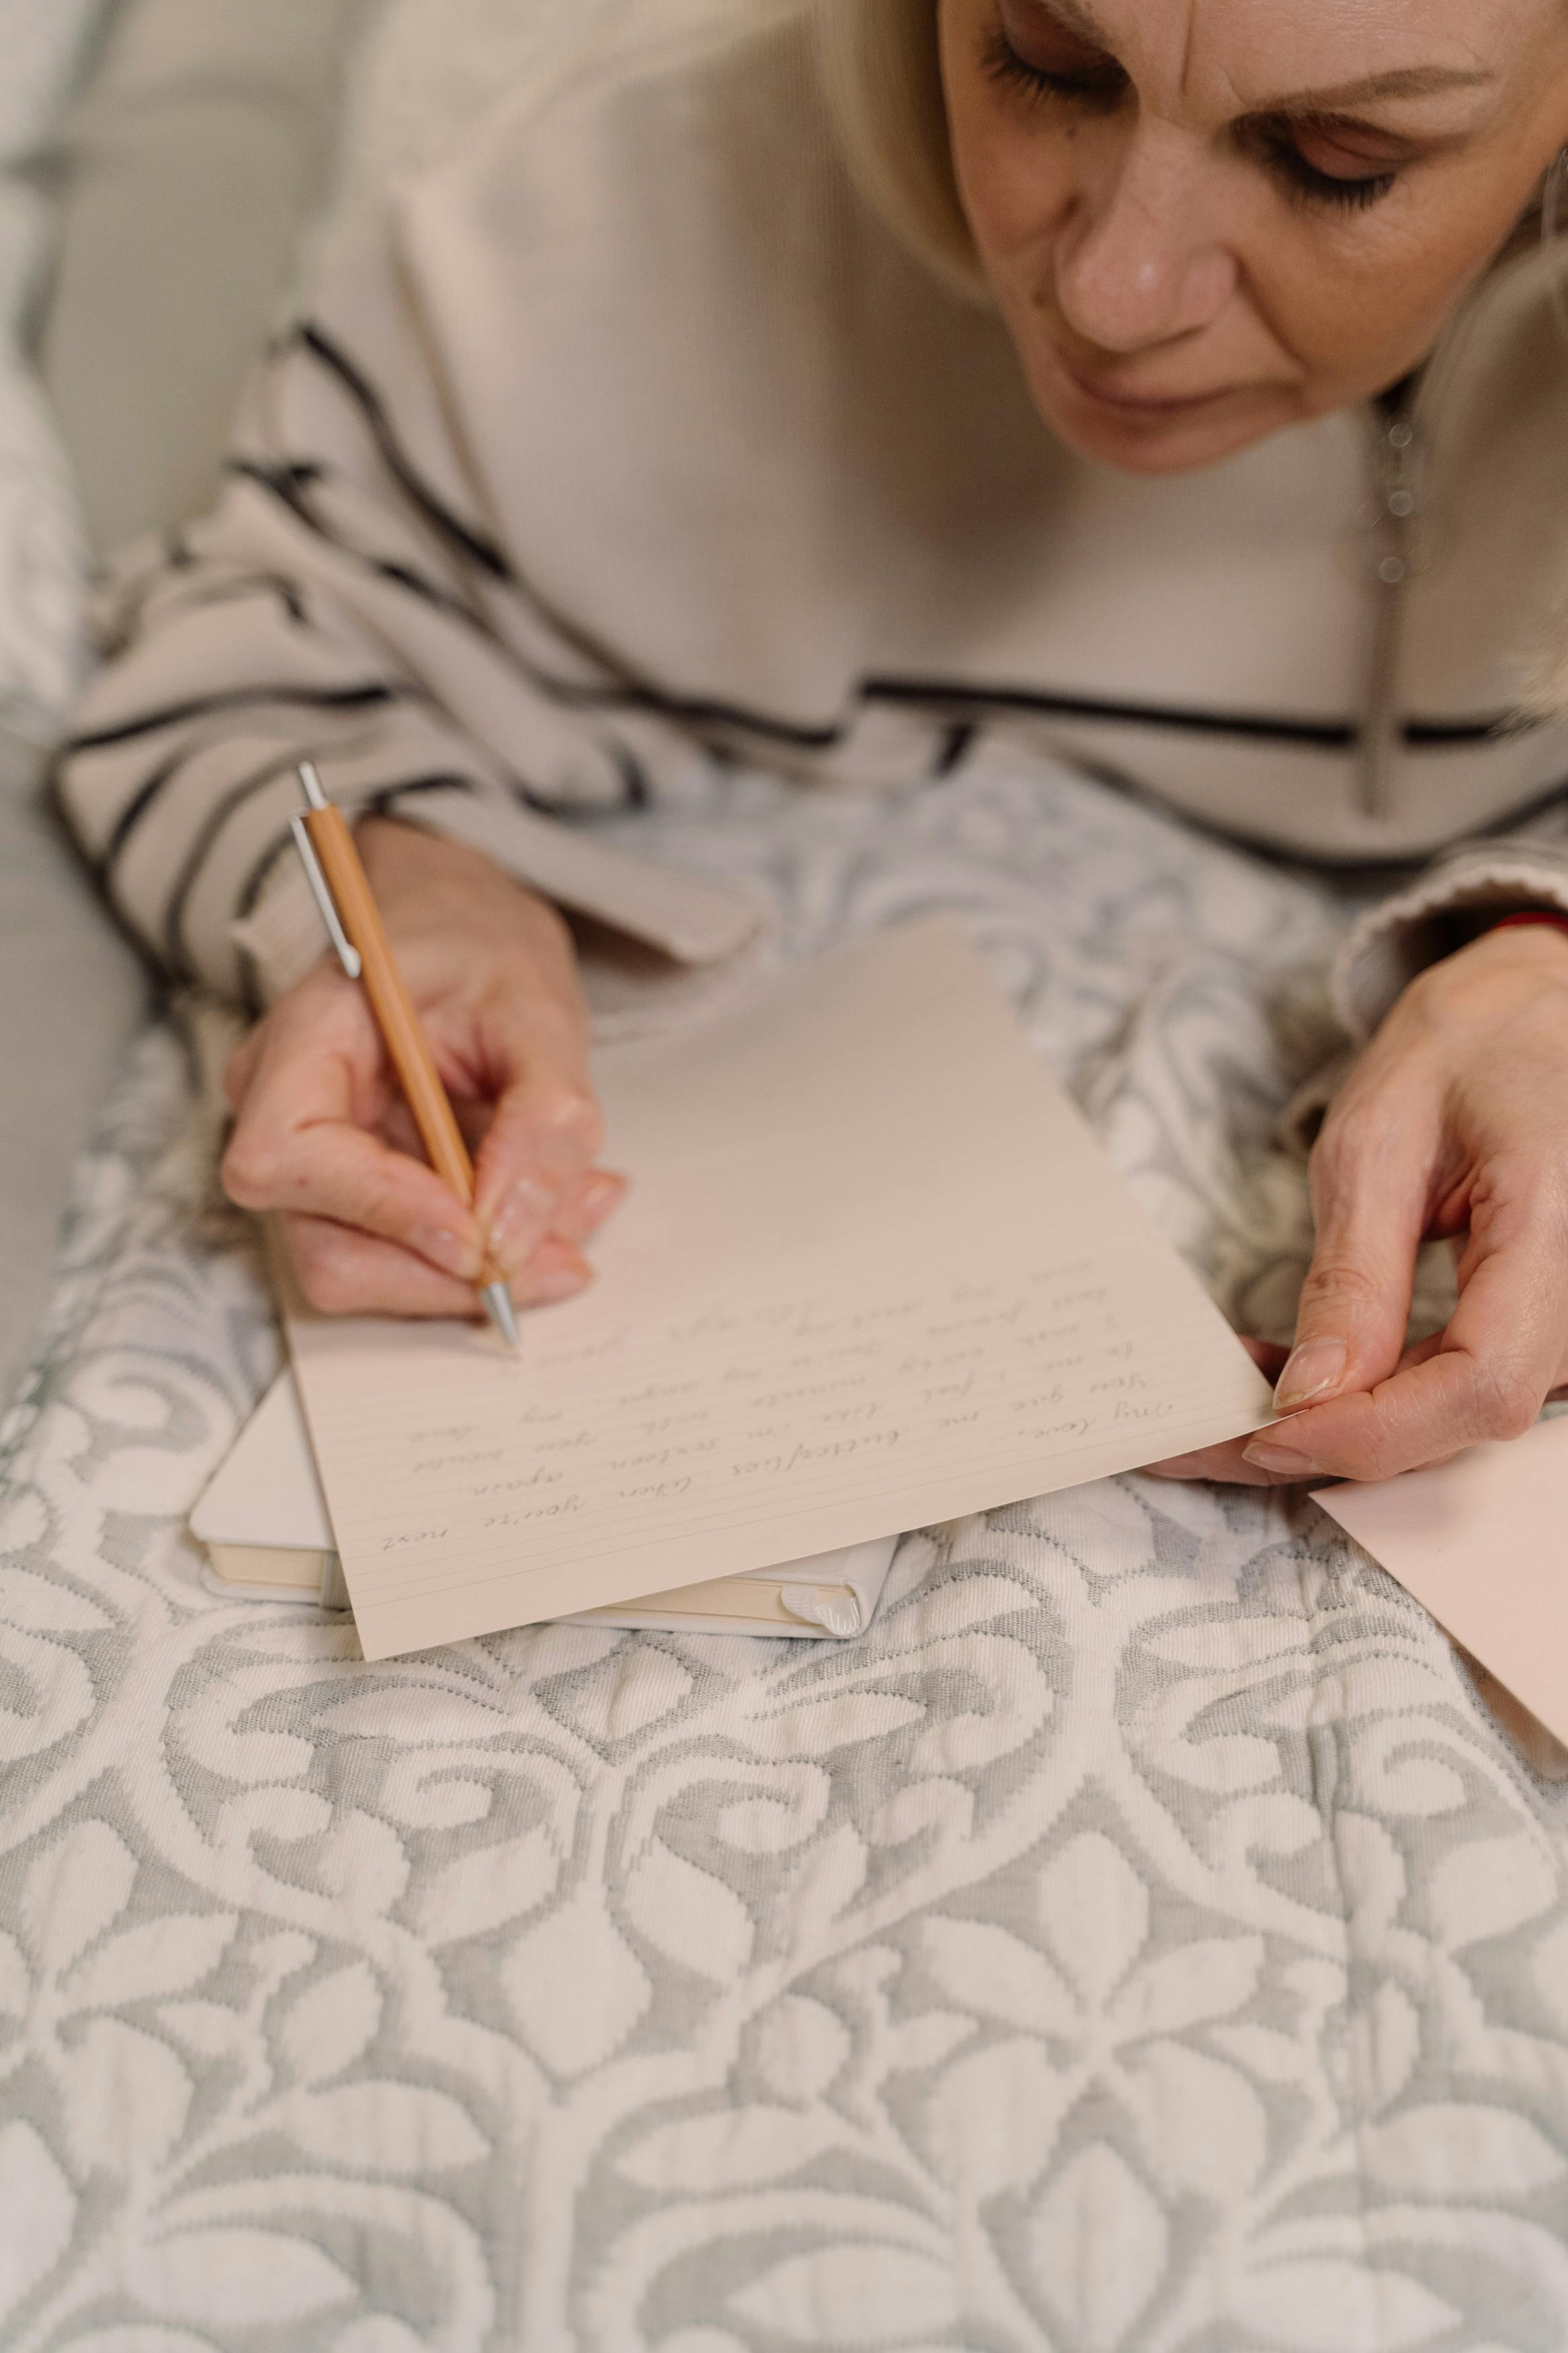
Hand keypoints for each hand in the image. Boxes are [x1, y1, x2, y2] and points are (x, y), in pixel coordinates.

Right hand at [222, 818, 623, 1316]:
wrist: (459, 926)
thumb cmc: (479, 944)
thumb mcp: (539, 1008)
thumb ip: (543, 1118)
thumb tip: (511, 1238)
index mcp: (303, 1038)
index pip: (284, 1158)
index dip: (381, 1210)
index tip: (479, 1231)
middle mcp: (282, 1111)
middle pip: (326, 1250)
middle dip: (448, 1274)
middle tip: (564, 1252)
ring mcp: (313, 1162)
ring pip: (371, 1272)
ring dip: (480, 1272)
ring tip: (577, 1211)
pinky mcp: (356, 1194)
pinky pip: (409, 1259)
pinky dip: (490, 1253)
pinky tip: (552, 1207)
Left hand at [1149, 921, 1567, 1485]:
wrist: (1534, 1014)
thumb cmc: (1465, 1050)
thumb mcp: (1379, 1141)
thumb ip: (1354, 1274)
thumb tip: (1308, 1396)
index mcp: (1552, 1227)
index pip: (1481, 1382)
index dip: (1372, 1428)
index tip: (1264, 1430)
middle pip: (1460, 1419)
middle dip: (1327, 1444)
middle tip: (1197, 1437)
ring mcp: (1563, 1319)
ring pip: (1449, 1418)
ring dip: (1334, 1427)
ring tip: (1222, 1405)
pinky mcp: (1530, 1326)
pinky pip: (1450, 1387)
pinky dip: (1364, 1398)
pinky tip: (1282, 1382)